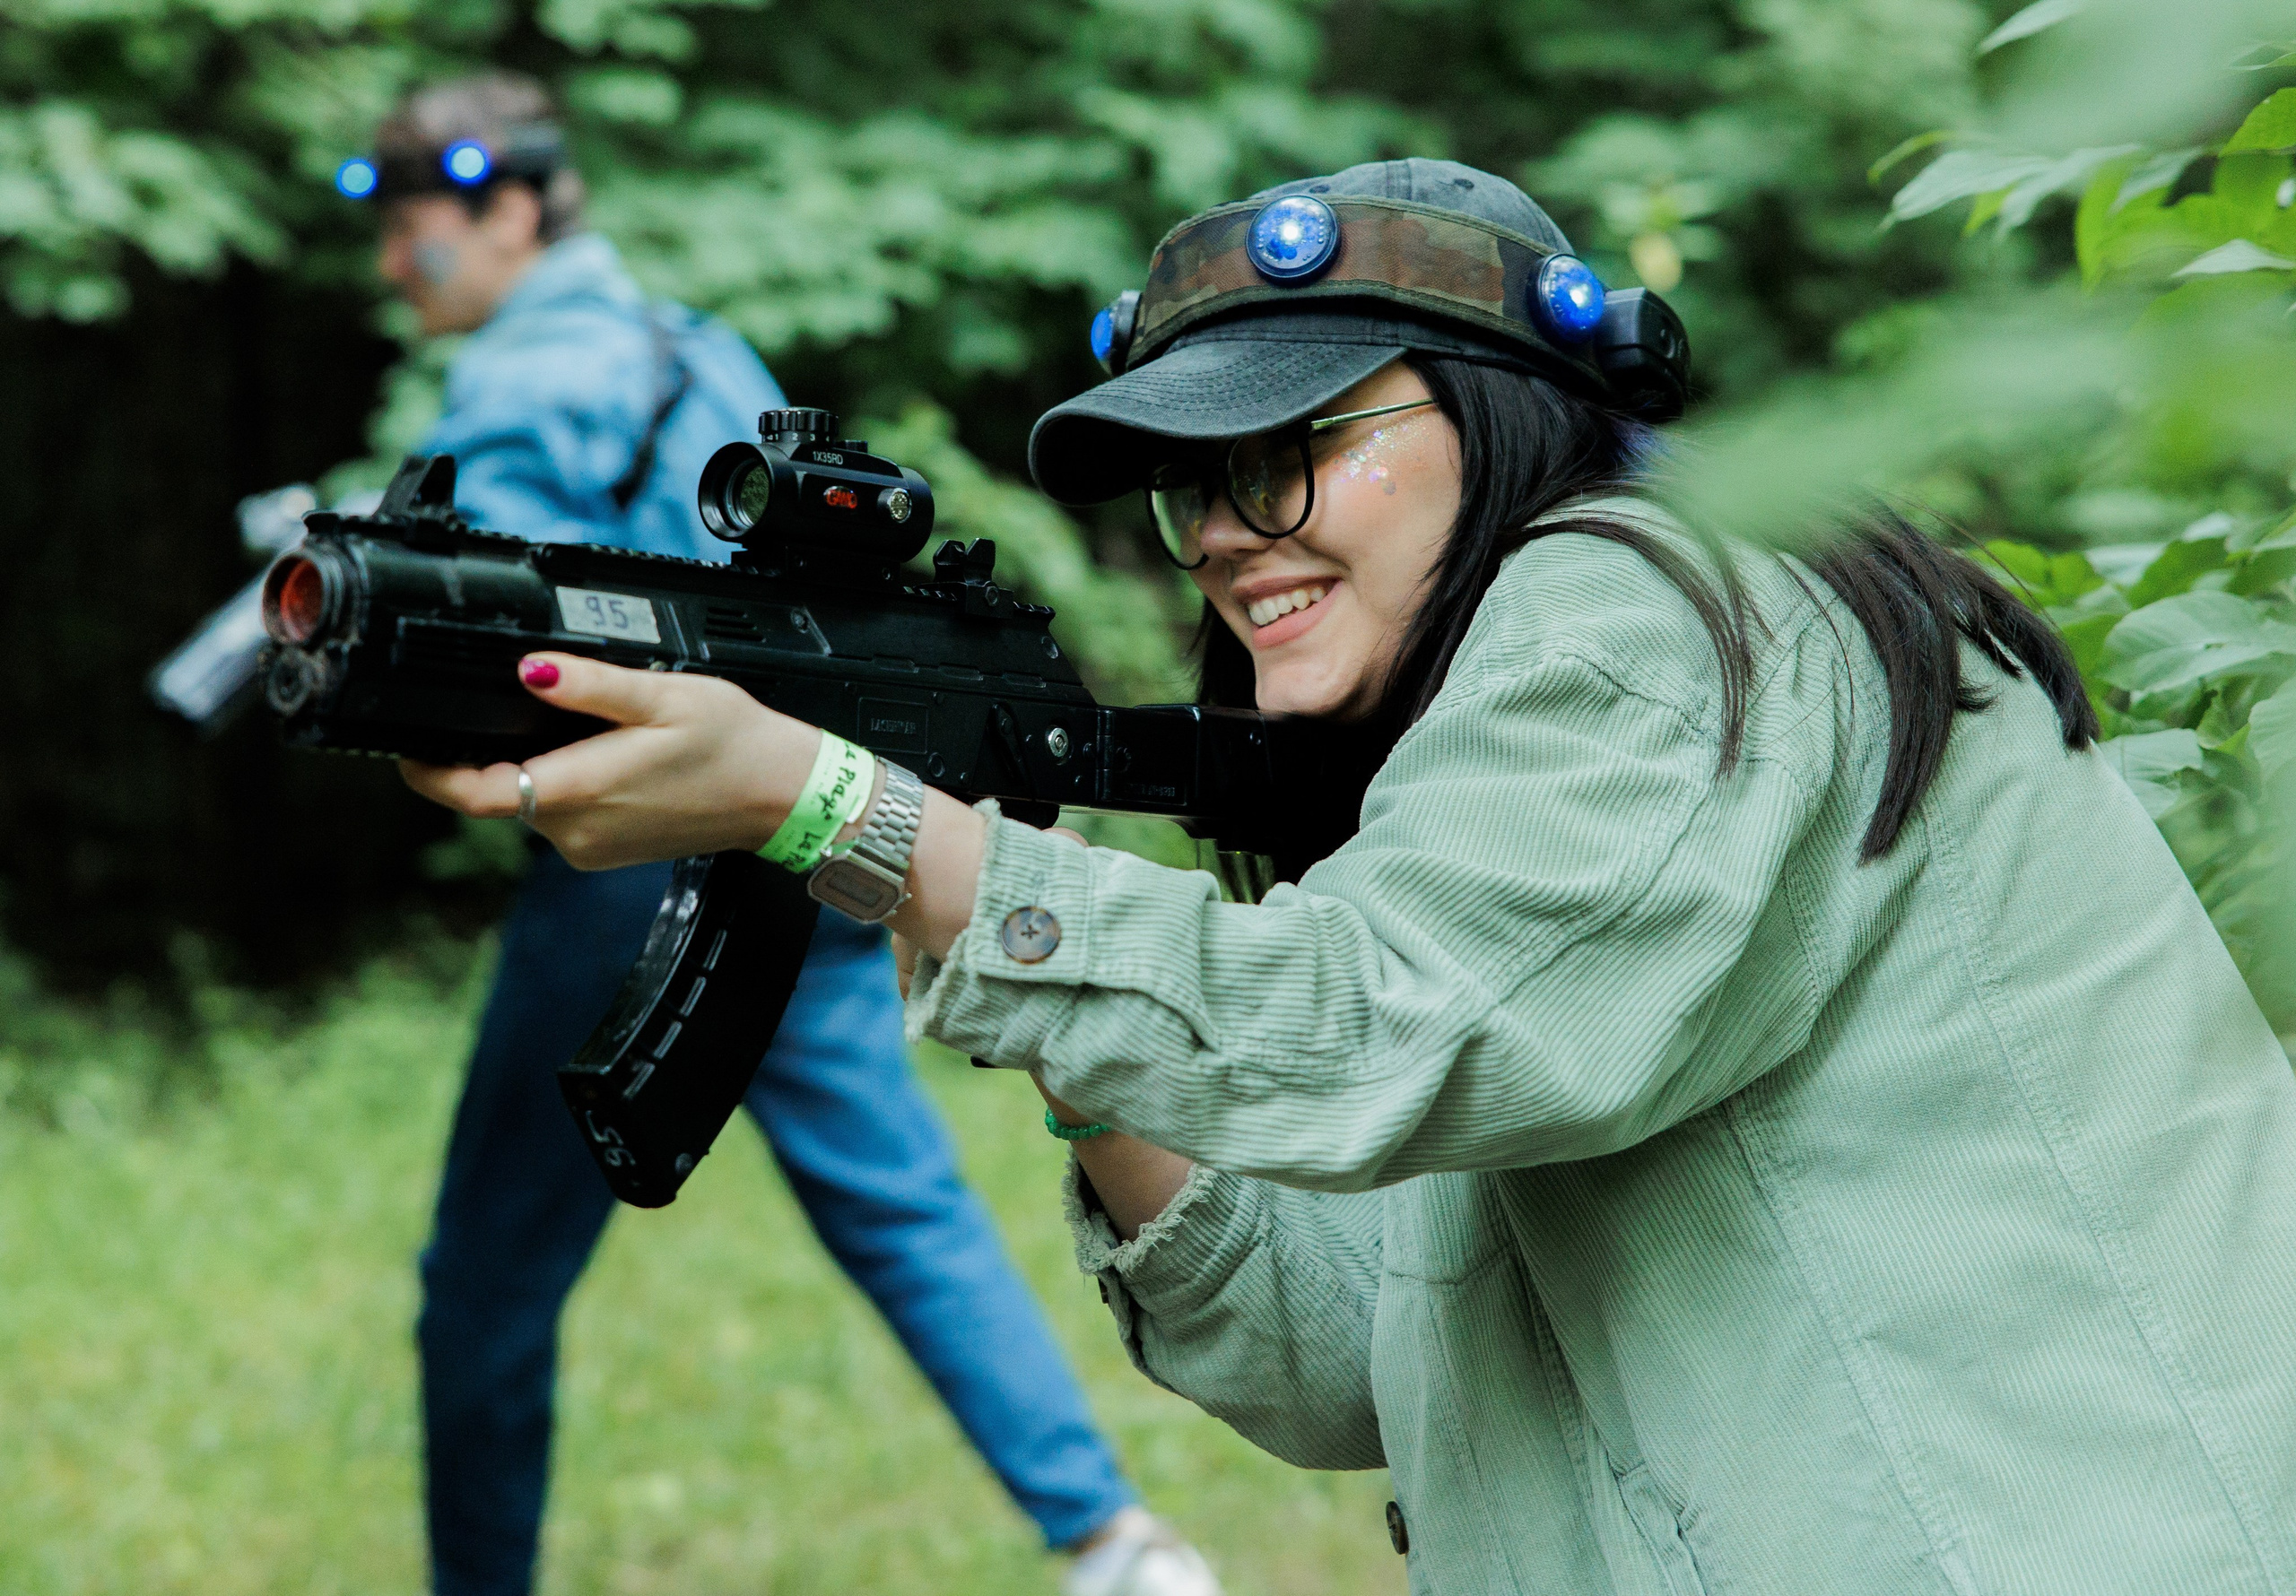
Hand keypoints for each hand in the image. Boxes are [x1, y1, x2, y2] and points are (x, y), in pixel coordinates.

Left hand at [398, 652, 816, 869]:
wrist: (781, 796)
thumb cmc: (732, 744)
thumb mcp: (662, 695)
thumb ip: (589, 685)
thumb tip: (528, 670)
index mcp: (580, 790)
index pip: (472, 794)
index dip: (428, 772)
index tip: (408, 746)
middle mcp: (576, 831)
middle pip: (499, 792)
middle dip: (496, 752)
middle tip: (523, 706)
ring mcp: (590, 848)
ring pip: (531, 802)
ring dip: (537, 766)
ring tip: (585, 727)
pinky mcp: (605, 852)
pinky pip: (561, 815)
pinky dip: (565, 784)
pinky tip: (607, 755)